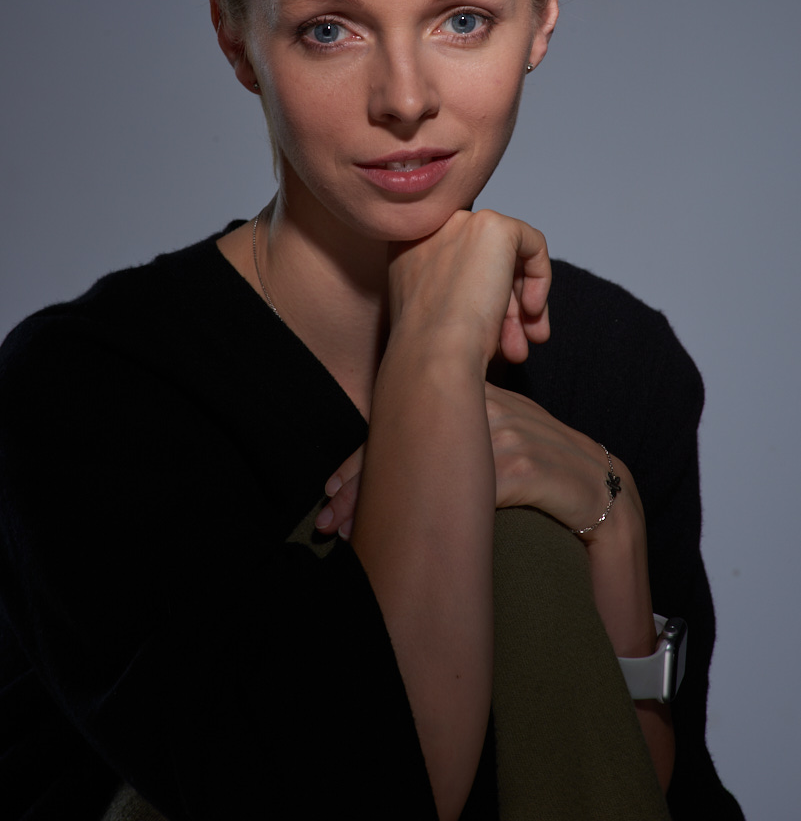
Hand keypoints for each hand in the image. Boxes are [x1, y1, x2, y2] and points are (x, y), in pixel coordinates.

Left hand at [316, 387, 636, 541]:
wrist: (610, 507)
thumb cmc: (548, 488)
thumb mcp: (499, 456)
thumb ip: (460, 443)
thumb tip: (394, 466)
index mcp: (481, 399)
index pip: (406, 419)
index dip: (364, 458)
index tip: (328, 491)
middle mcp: (493, 408)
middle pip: (409, 436)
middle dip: (363, 479)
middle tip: (327, 518)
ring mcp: (511, 435)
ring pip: (428, 465)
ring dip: (382, 502)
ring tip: (346, 533)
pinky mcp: (529, 467)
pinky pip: (468, 492)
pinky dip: (432, 517)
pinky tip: (404, 541)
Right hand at [388, 209, 550, 366]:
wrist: (434, 352)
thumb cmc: (430, 345)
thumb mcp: (432, 310)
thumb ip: (451, 290)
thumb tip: (488, 294)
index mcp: (408, 245)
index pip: (457, 261)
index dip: (477, 294)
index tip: (488, 327)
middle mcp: (432, 228)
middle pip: (483, 259)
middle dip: (504, 305)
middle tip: (514, 342)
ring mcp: (462, 223)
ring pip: (508, 258)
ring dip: (520, 305)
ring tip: (522, 346)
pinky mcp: (495, 225)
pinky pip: (532, 244)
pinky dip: (540, 279)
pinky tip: (531, 312)